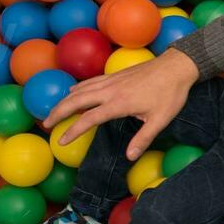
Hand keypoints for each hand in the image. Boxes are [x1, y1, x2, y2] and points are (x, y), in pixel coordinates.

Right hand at [42, 49, 198, 161]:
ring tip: (53, 111)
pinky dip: (78, 88)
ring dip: (64, 100)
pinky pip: (90, 81)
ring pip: (81, 89)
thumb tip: (130, 157)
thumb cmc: (171, 94)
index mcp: (119, 103)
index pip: (89, 119)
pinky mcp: (115, 75)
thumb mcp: (160, 120)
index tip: (61, 141)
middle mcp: (111, 90)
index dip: (73, 131)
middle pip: (76, 101)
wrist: (177, 66)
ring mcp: (112, 80)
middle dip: (58, 112)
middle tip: (46, 124)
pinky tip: (72, 92)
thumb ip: (143, 138)